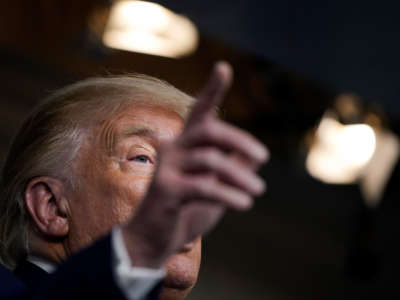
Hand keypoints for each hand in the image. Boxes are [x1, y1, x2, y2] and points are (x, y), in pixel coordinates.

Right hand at [122, 61, 268, 267]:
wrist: (155, 240)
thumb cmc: (186, 210)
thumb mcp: (216, 188)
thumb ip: (233, 169)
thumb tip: (256, 155)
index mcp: (186, 145)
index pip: (199, 112)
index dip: (212, 89)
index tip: (223, 67)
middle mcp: (173, 148)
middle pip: (210, 130)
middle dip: (239, 141)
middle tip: (263, 157)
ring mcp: (166, 167)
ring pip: (211, 160)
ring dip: (240, 176)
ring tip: (258, 191)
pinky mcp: (165, 188)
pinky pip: (205, 186)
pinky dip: (229, 194)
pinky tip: (245, 204)